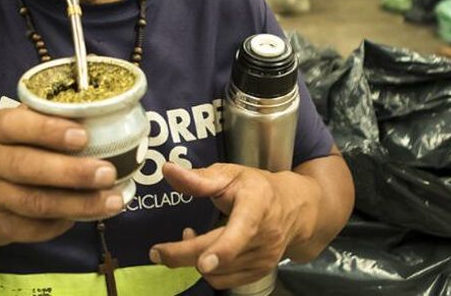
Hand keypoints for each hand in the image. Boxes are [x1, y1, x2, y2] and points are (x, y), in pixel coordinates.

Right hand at [0, 107, 125, 246]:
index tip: (83, 135)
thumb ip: (42, 120)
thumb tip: (95, 116)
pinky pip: (33, 228)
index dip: (48, 130)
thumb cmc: (3, 154)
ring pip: (35, 202)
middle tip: (107, 172)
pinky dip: (62, 224)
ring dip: (77, 203)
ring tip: (111, 200)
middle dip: (71, 171)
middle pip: (26, 167)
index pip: (14, 125)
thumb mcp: (11, 131)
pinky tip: (85, 216)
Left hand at [148, 163, 319, 289]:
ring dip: (193, 258)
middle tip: (156, 251)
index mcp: (257, 207)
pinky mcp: (258, 273)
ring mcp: (263, 259)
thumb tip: (168, 170)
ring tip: (188, 236)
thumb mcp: (231, 174)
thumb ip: (199, 177)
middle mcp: (263, 238)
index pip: (241, 232)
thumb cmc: (258, 188)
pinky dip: (207, 269)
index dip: (223, 249)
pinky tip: (203, 250)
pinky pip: (224, 280)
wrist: (294, 209)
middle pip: (219, 256)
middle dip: (183, 255)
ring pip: (218, 272)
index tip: (203, 263)